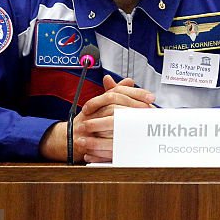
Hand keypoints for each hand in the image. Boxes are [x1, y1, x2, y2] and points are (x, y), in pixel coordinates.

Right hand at [39, 75, 155, 162]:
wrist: (68, 138)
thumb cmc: (89, 121)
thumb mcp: (103, 106)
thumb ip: (117, 93)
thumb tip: (129, 80)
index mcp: (100, 101)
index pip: (119, 91)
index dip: (136, 93)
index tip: (151, 97)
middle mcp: (93, 110)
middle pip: (115, 100)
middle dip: (135, 104)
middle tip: (150, 108)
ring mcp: (89, 124)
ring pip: (110, 116)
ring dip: (129, 118)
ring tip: (143, 120)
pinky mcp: (86, 139)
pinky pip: (103, 138)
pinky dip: (118, 137)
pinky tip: (131, 135)